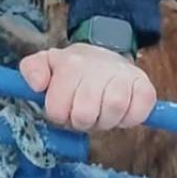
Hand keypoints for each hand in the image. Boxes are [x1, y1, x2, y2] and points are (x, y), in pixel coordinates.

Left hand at [19, 43, 156, 131]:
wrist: (104, 56)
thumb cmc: (72, 68)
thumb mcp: (46, 63)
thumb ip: (32, 70)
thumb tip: (38, 85)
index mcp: (70, 64)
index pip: (58, 111)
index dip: (59, 116)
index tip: (63, 106)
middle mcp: (97, 66)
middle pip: (84, 115)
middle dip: (81, 120)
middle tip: (83, 110)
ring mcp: (123, 74)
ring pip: (112, 111)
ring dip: (105, 120)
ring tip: (100, 109)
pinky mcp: (144, 85)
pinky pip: (138, 113)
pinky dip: (129, 119)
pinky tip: (120, 110)